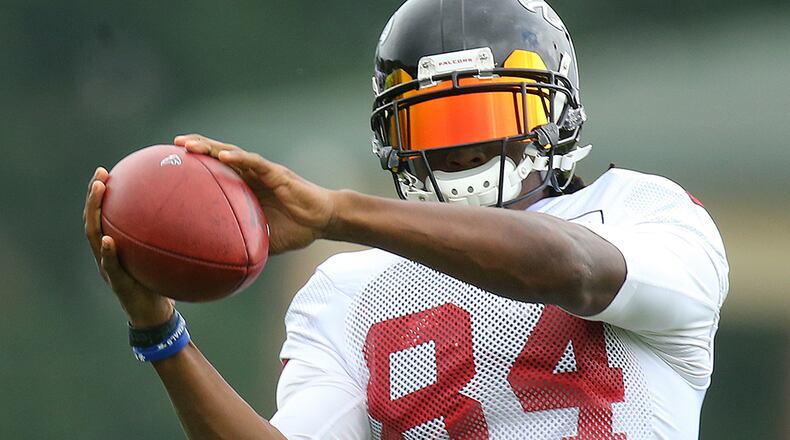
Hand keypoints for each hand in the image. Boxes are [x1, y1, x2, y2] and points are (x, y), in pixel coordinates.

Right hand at [83, 167, 173, 327]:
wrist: (155, 316)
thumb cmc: (161, 283)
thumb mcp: (163, 257)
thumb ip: (169, 238)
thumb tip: (192, 211)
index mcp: (116, 247)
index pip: (104, 216)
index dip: (100, 195)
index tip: (104, 172)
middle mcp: (106, 255)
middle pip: (93, 221)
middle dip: (93, 197)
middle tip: (99, 176)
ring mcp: (108, 269)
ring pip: (94, 238)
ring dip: (94, 215)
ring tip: (99, 193)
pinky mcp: (117, 283)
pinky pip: (110, 266)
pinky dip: (108, 253)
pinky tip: (109, 240)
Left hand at [174, 134, 336, 254]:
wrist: (324, 221)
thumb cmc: (297, 229)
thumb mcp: (265, 240)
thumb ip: (246, 244)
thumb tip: (224, 266)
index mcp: (248, 187)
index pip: (219, 171)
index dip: (199, 166)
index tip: (175, 164)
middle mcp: (253, 175)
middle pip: (221, 156)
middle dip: (199, 148)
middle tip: (175, 144)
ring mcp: (265, 172)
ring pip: (234, 154)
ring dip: (212, 148)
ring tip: (191, 145)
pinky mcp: (278, 174)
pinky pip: (255, 163)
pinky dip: (239, 158)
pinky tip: (223, 155)